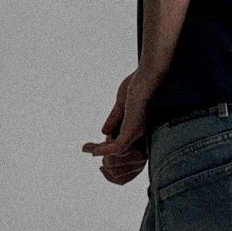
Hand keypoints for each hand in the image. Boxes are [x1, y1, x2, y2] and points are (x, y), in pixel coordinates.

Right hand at [82, 69, 154, 184]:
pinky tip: (93, 152)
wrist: (146, 78)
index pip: (120, 139)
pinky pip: (116, 147)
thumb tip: (104, 133)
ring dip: (100, 150)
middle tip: (86, 148)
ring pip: (116, 150)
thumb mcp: (121, 104)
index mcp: (137, 125)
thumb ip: (114, 119)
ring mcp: (135, 133)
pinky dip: (104, 150)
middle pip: (118, 147)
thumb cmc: (139, 86)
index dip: (107, 143)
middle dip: (101, 150)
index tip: (93, 143)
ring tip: (86, 149)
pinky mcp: (131, 132)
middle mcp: (138, 132)